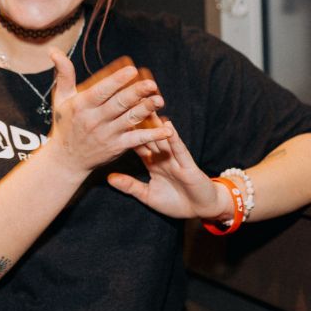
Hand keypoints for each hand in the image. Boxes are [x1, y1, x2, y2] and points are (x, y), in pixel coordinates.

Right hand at [45, 51, 172, 176]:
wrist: (66, 159)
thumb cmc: (65, 124)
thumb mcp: (61, 99)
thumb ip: (64, 74)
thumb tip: (54, 51)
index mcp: (81, 106)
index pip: (101, 92)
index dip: (116, 81)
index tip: (131, 70)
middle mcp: (94, 120)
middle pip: (118, 105)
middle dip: (136, 93)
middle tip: (152, 84)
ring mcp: (106, 135)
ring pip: (129, 120)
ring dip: (146, 110)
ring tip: (160, 100)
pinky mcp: (116, 148)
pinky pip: (136, 141)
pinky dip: (152, 136)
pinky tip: (166, 130)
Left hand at [107, 118, 230, 220]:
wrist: (201, 210)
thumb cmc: (176, 203)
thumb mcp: (148, 196)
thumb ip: (130, 185)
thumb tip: (109, 177)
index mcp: (153, 162)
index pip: (137, 142)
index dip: (127, 130)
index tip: (114, 116)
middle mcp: (163, 157)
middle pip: (149, 134)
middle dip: (141, 119)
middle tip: (130, 100)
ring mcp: (176, 159)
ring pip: (163, 138)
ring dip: (156, 123)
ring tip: (148, 106)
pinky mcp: (188, 166)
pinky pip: (179, 151)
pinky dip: (174, 140)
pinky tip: (169, 127)